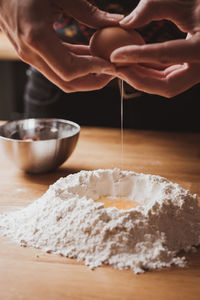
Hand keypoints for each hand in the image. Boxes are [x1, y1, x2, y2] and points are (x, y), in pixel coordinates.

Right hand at [0, 0, 121, 91]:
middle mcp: (32, 54)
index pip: (70, 69)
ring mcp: (31, 58)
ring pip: (63, 80)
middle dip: (94, 81)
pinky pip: (58, 69)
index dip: (93, 70)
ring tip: (106, 64)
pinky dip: (76, 66)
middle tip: (114, 72)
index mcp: (37, 38)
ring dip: (86, 76)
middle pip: (67, 83)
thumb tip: (117, 22)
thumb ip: (88, 12)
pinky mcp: (33, 57)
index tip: (112, 64)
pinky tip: (90, 56)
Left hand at [110, 0, 199, 96]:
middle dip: (138, 79)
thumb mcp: (183, 0)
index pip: (165, 55)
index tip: (114, 55)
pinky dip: (150, 74)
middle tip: (117, 68)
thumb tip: (125, 23)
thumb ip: (153, 7)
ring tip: (121, 66)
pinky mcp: (191, 73)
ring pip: (165, 86)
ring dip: (142, 78)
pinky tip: (134, 65)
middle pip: (166, 84)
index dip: (138, 56)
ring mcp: (197, 73)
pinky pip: (168, 79)